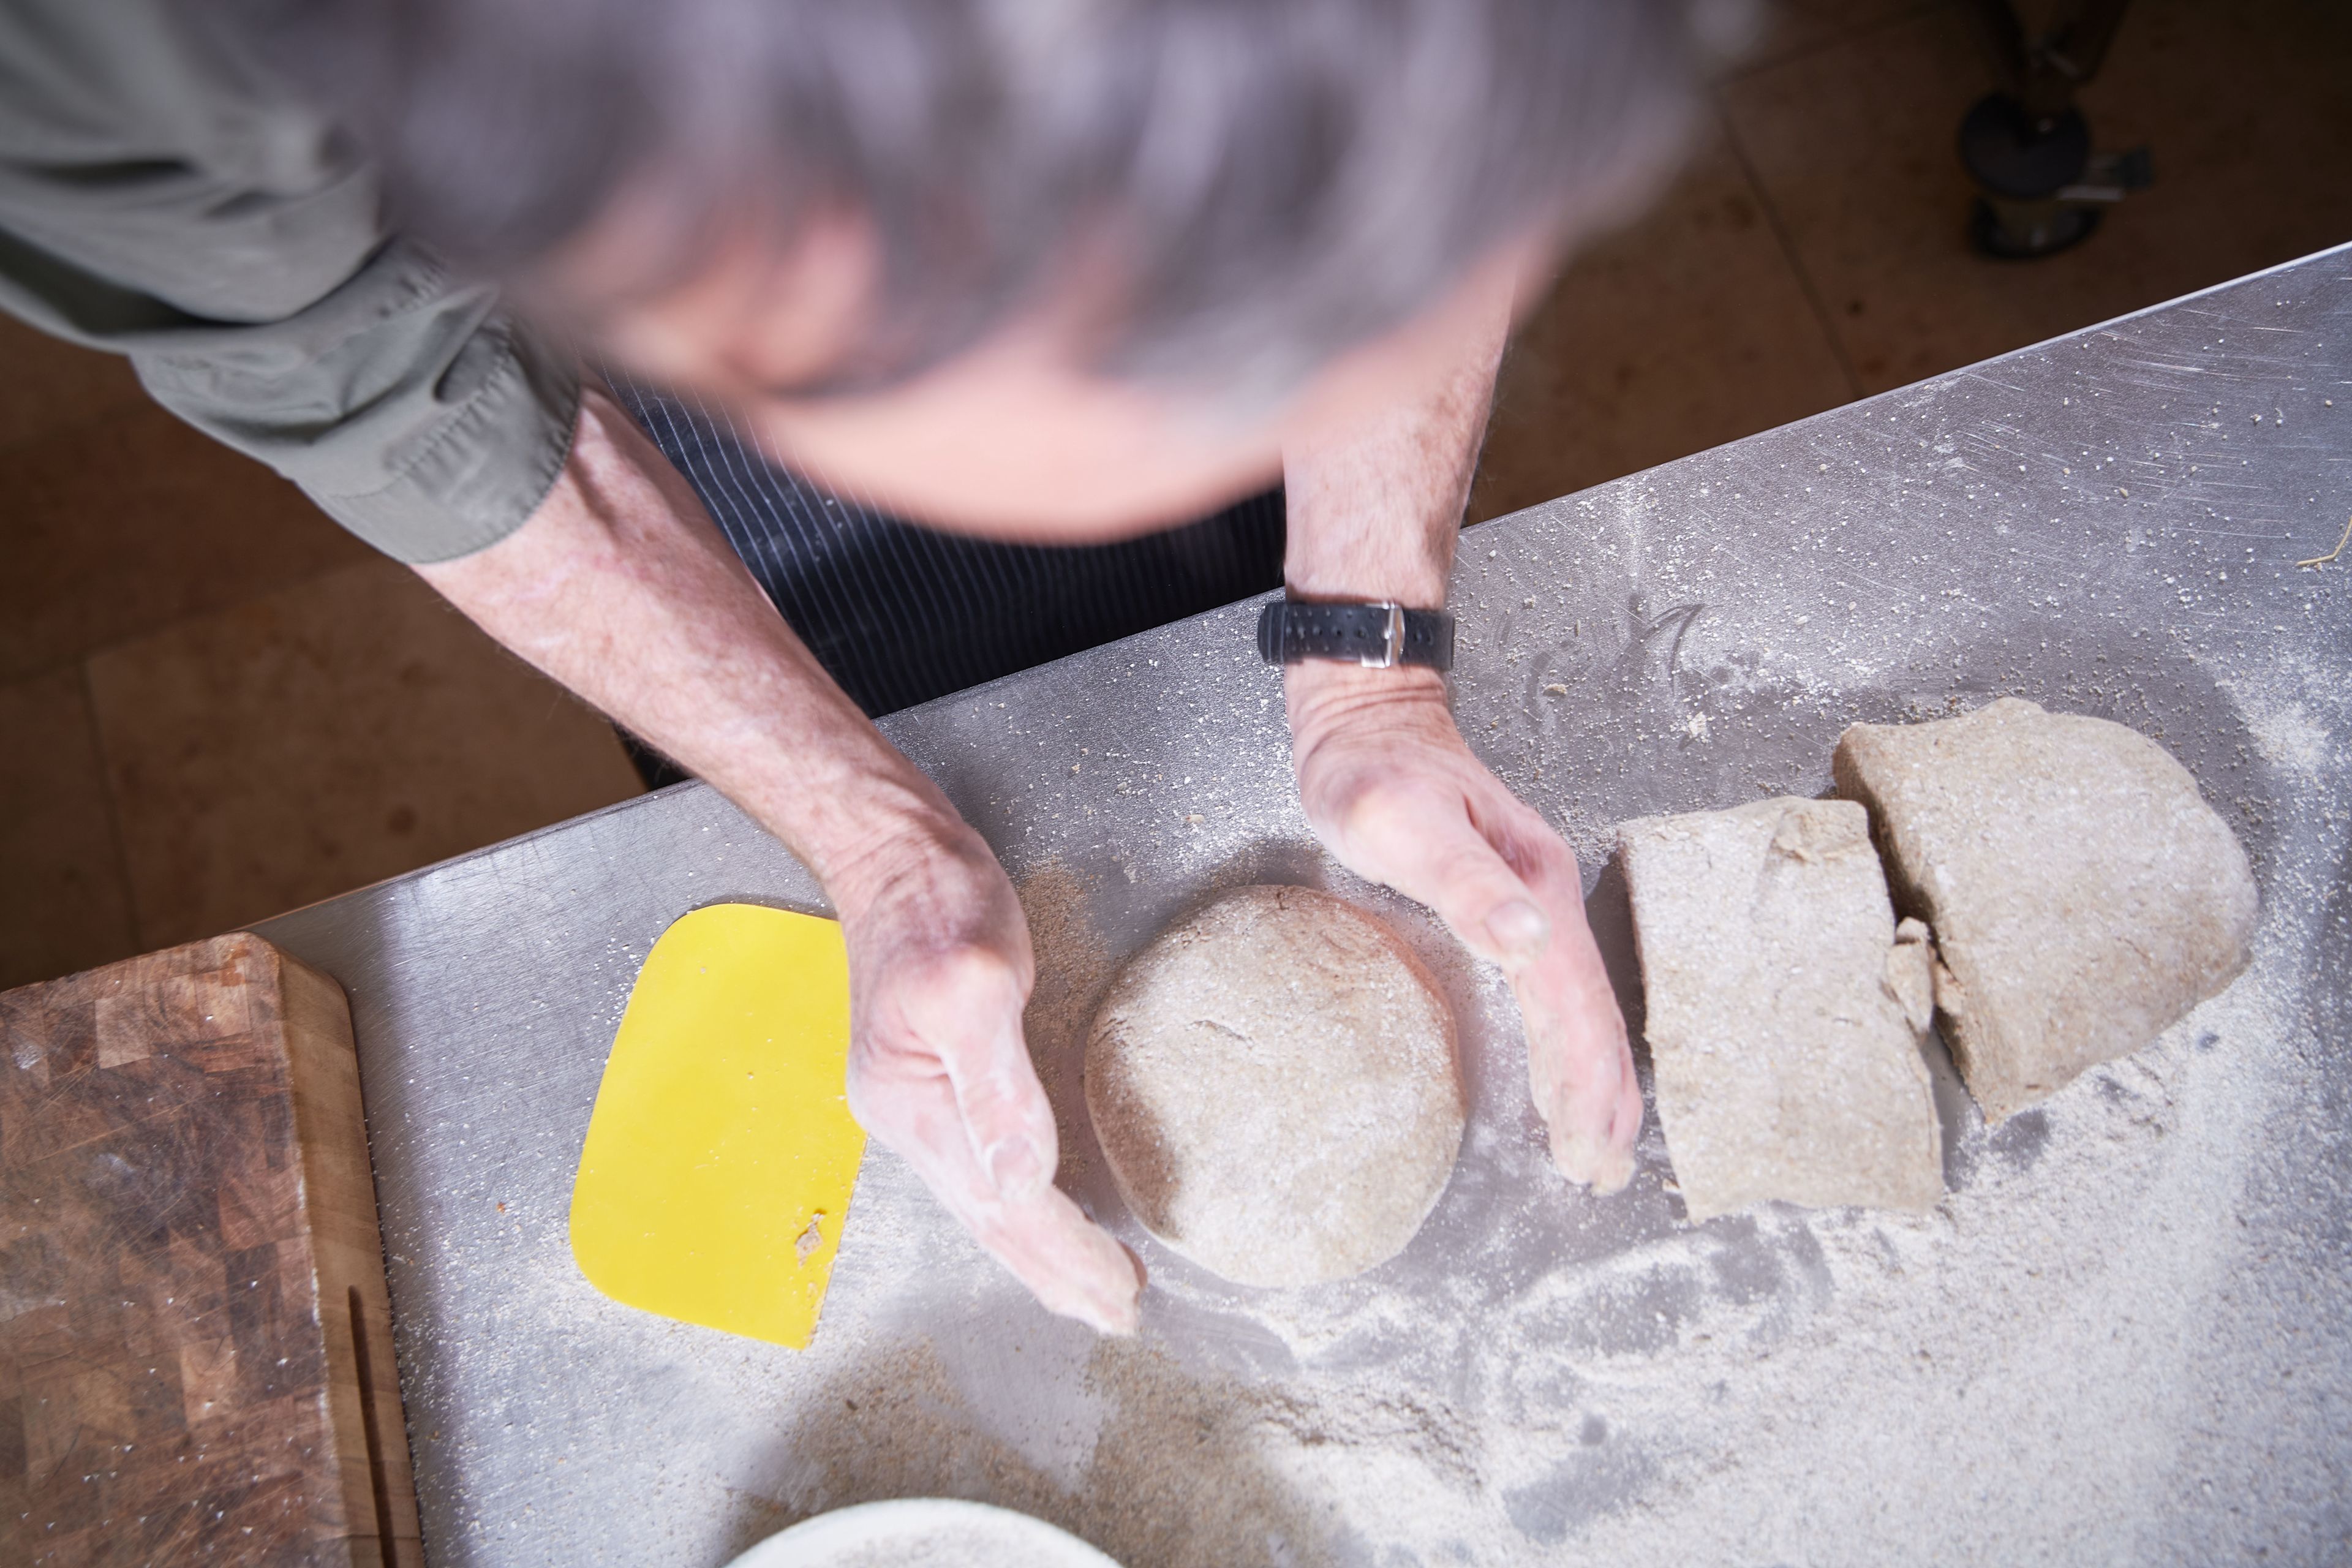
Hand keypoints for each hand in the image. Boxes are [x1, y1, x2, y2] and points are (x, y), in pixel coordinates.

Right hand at [831, 819, 1142, 1332]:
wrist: (888, 853)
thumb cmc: (933, 903)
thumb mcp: (972, 981)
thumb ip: (996, 1082)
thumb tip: (1021, 1177)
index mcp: (917, 1107)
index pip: (1005, 1208)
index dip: (1064, 1256)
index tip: (1117, 1296)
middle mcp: (910, 1119)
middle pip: (990, 1222)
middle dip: (1054, 1274)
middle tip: (1116, 1315)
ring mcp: (917, 1103)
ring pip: (985, 1201)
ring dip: (1039, 1251)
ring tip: (1090, 1289)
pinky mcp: (934, 1079)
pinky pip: (982, 1166)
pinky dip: (1022, 1205)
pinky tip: (1043, 1210)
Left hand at [1286, 662, 1641, 1191]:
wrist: (1368, 718)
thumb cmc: (1374, 770)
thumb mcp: (1403, 823)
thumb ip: (1464, 882)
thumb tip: (1527, 939)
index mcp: (1534, 886)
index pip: (1572, 1002)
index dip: (1585, 1077)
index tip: (1589, 1145)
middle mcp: (1546, 895)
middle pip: (1589, 1012)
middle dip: (1601, 1095)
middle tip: (1600, 1172)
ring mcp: (1533, 898)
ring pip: (1578, 1004)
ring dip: (1592, 1075)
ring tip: (1597, 1141)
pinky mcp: (1509, 901)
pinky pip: (1553, 989)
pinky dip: (1568, 1040)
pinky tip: (1563, 1067)